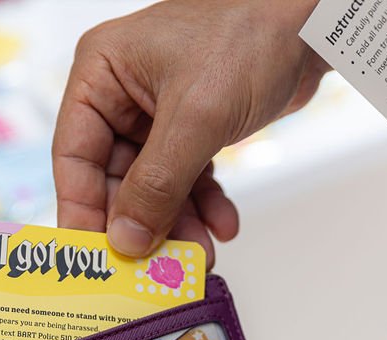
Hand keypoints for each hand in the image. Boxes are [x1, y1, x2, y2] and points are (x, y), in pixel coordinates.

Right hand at [54, 0, 328, 265]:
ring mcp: (158, 112)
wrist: (312, 23)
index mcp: (101, 75)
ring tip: (201, 253)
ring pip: (155, 185)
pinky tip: (223, 225)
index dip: (82, 210)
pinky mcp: (193, 126)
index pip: (74, 155)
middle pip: (116, 178)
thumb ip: (157, 184)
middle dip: (142, 224)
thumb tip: (127, 240)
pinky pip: (187, 178)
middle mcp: (122, 94)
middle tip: (157, 267)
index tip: (94, 257)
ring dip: (178, 222)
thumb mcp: (195, 117)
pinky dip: (205, 204)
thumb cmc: (248, 37)